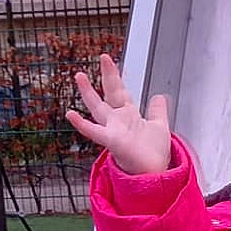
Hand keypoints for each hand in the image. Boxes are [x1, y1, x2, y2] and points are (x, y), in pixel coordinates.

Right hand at [66, 51, 171, 173]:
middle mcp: (118, 120)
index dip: (114, 75)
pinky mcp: (112, 141)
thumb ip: (157, 111)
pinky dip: (81, 124)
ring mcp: (113, 130)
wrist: (154, 172)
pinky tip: (70, 115)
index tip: (108, 60)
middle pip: (110, 93)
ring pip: (98, 108)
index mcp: (129, 115)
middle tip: (102, 57)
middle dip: (107, 75)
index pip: (119, 91)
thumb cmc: (153, 154)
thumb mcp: (159, 126)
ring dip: (88, 93)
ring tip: (79, 76)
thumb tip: (158, 96)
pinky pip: (94, 131)